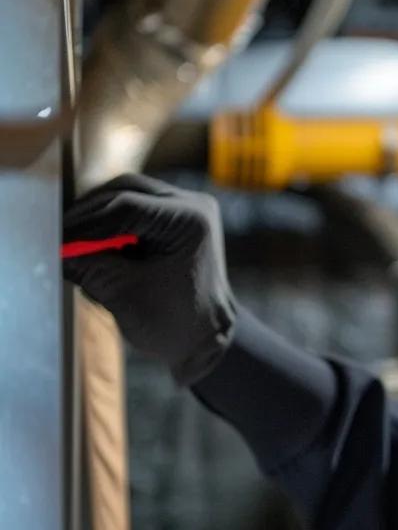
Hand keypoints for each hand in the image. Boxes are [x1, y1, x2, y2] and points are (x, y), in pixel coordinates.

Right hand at [63, 174, 235, 385]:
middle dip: (89, 213)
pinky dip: (112, 225)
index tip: (57, 239)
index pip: (125, 208)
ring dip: (99, 217)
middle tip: (59, 234)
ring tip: (73, 242)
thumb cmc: (176, 323)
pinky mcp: (175, 220)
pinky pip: (135, 210)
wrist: (208, 339)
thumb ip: (91, 268)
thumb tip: (58, 250)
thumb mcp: (127, 296)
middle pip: (126, 191)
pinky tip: (93, 245)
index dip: (85, 223)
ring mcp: (186, 209)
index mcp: (189, 220)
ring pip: (128, 196)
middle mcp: (192, 205)